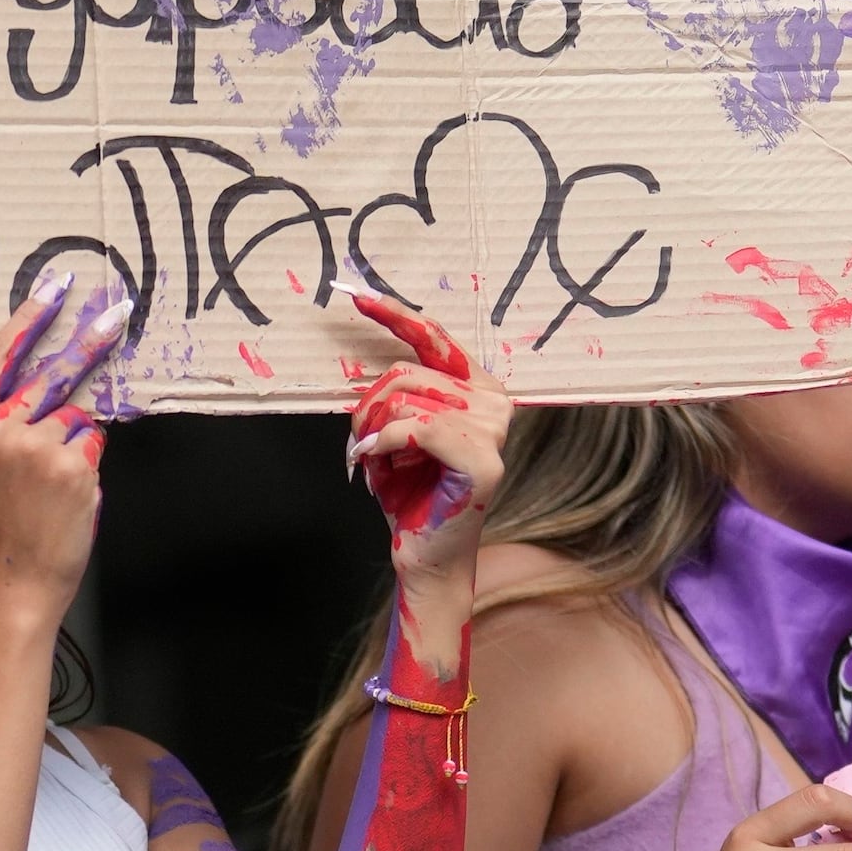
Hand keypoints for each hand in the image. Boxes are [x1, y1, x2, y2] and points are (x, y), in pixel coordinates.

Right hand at [0, 273, 131, 624]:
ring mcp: (34, 445)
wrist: (5, 585)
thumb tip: (47, 382)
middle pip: (51, 370)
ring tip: (51, 482)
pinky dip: (86, 464)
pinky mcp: (71, 466)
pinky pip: (91, 446)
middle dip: (89, 340)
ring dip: (74, 440)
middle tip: (116, 312)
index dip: (31, 317)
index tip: (58, 286)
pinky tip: (66, 497)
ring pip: (75, 417)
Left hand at [343, 289, 504, 587]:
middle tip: (360, 444)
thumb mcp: (397, 431)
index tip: (357, 296)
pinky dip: (383, 446)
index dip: (395, 314)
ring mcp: (493, 430)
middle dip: (369, 408)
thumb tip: (376, 361)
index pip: (435, 338)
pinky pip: (413, 427)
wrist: (425, 555)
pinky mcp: (483, 459)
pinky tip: (377, 465)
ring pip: (405, 400)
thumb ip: (398, 393)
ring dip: (373, 433)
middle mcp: (493, 402)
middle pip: (407, 372)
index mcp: (478, 388)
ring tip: (375, 462)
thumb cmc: (411, 494)